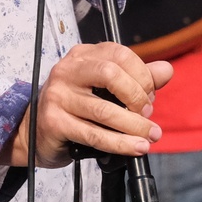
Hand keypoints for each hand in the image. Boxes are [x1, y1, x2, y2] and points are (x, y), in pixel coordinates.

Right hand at [2, 43, 174, 167]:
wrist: (34, 132)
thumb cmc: (75, 108)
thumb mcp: (105, 89)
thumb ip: (138, 78)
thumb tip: (166, 70)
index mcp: (82, 55)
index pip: (119, 54)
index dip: (142, 75)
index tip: (150, 96)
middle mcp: (67, 70)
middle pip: (111, 74)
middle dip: (137, 97)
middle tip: (147, 115)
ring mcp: (58, 95)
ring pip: (105, 110)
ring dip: (134, 127)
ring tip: (149, 136)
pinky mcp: (54, 122)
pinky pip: (94, 134)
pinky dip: (120, 143)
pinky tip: (136, 147)